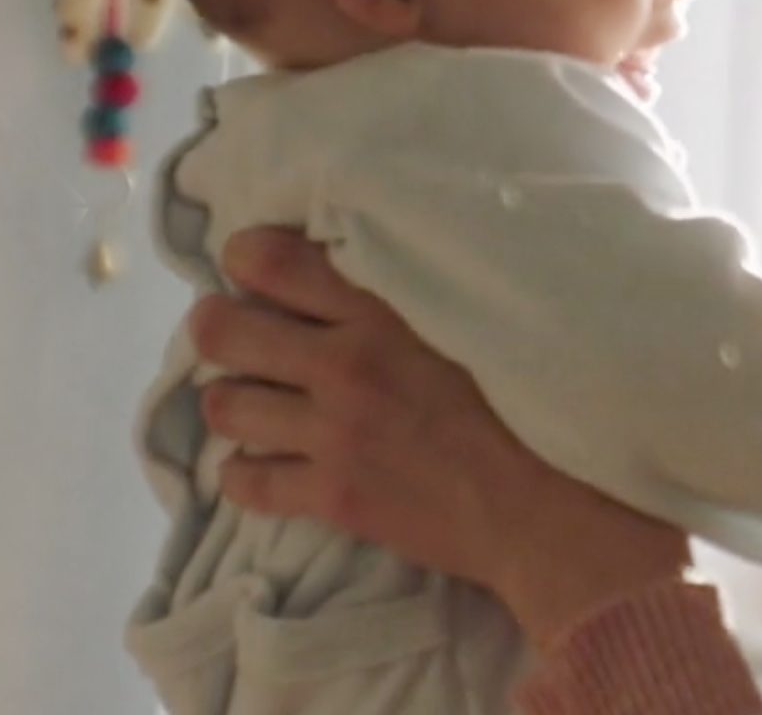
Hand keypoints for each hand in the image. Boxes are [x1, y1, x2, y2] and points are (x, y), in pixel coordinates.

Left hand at [190, 226, 694, 644]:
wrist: (546, 504)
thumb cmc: (527, 401)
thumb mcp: (472, 315)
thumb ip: (409, 286)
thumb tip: (357, 260)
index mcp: (383, 307)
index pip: (271, 259)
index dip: (243, 257)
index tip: (247, 264)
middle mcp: (344, 363)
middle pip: (224, 331)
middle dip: (215, 327)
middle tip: (228, 331)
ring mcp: (333, 433)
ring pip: (226, 405)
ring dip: (230, 399)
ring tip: (249, 399)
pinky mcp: (333, 495)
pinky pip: (248, 481)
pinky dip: (242, 471)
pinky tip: (259, 463)